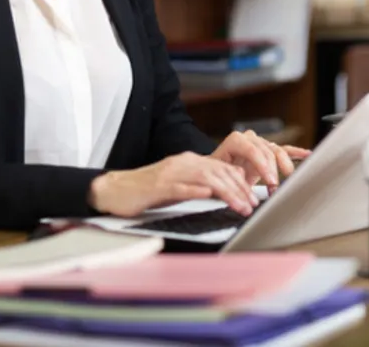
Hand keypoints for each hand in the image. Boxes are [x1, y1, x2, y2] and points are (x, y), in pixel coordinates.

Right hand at [88, 151, 258, 217]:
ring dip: (226, 192)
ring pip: (204, 178)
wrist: (115, 189)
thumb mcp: (179, 185)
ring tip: (239, 206)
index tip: (253, 199)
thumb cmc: (148, 191)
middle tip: (252, 205)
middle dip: (239, 189)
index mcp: (189, 162)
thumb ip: (200, 184)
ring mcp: (170, 173)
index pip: (223, 168)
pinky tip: (208, 195)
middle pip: (218, 172)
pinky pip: (179, 186)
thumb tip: (224, 189)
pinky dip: (195, 190)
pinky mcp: (157, 186)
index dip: (241, 183)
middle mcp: (182, 164)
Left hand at [210, 130, 311, 190]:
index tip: (271, 183)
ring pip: (277, 151)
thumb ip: (232, 176)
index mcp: (236, 141)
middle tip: (276, 188)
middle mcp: (249, 139)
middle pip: (267, 151)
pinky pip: (285, 151)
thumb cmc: (216, 175)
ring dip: (284, 167)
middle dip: (274, 171)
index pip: (253, 150)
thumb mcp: (221, 177)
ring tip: (288, 180)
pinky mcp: (269, 152)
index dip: (263, 166)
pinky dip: (296, 153)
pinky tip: (307, 155)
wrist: (215, 173)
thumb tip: (243, 180)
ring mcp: (260, 144)